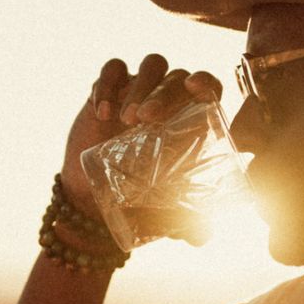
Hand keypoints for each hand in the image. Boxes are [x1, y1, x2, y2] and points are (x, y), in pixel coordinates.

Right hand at [62, 55, 222, 244]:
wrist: (94, 200)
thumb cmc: (140, 199)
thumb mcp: (165, 213)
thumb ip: (188, 224)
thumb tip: (202, 236)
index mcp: (191, 120)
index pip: (209, 87)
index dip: (207, 81)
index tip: (197, 90)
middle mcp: (169, 99)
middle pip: (178, 76)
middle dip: (164, 93)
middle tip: (145, 120)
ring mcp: (139, 90)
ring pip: (151, 66)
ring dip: (141, 87)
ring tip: (126, 120)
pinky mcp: (109, 90)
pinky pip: (112, 70)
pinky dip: (108, 85)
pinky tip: (102, 112)